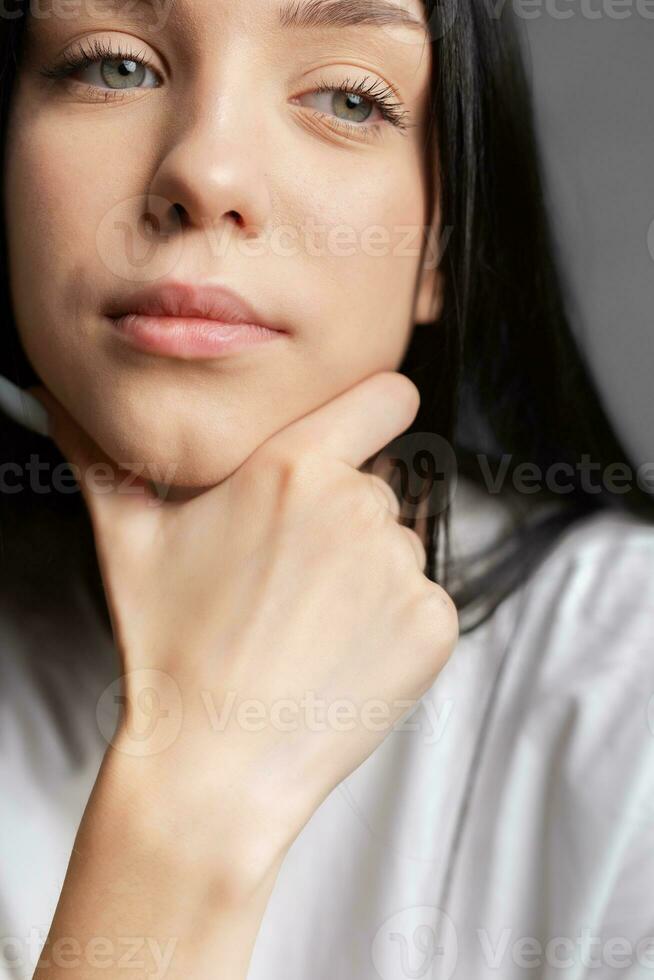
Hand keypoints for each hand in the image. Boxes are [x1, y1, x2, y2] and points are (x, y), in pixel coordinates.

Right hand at [29, 372, 458, 883]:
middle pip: (374, 486)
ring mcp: (403, 569)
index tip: (369, 424)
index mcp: (295, 467)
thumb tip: (56, 397)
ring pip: (396, 547)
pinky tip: (336, 654)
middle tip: (284, 577)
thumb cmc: (169, 649)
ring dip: (363, 574)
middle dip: (338, 518)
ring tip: (303, 624)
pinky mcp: (433, 626)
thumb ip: (104, 454)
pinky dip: (392, 624)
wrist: (214, 766)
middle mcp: (360, 506)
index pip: (385, 396)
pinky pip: (422, 601)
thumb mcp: (127, 539)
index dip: (380, 405)